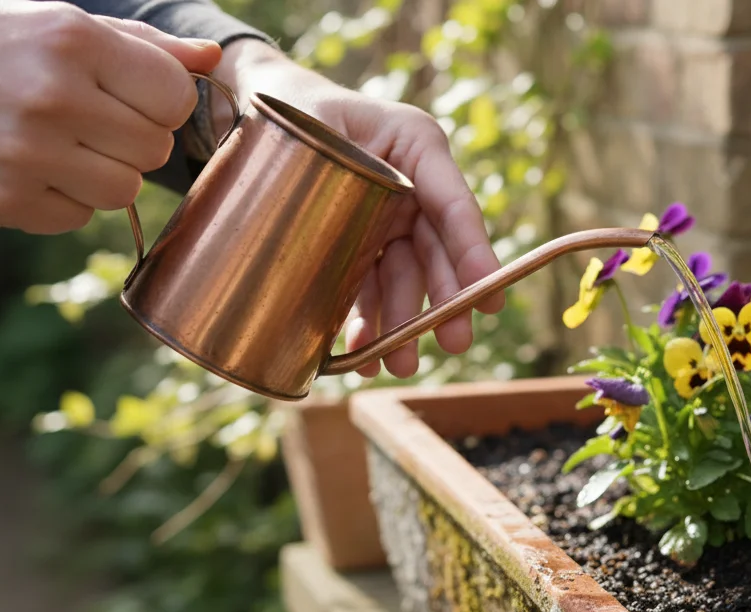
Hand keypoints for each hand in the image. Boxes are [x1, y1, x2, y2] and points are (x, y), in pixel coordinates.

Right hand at [0, 0, 220, 233]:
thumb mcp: (51, 24)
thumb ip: (141, 45)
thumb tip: (212, 60)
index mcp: (73, 39)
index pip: (175, 96)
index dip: (161, 103)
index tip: (132, 99)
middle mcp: (54, 95)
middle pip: (154, 150)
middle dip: (130, 141)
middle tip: (87, 123)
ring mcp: (28, 152)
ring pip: (123, 191)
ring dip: (100, 175)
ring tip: (55, 146)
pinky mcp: (3, 199)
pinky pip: (76, 218)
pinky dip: (59, 201)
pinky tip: (23, 169)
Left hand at [212, 40, 502, 378]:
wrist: (261, 106)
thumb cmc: (292, 106)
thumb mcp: (314, 120)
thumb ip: (340, 163)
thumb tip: (360, 232)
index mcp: (416, 144)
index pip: (454, 204)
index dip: (473, 254)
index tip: (489, 299)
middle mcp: (413, 185)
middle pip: (436, 251)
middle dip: (445, 303)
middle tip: (454, 343)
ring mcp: (389, 218)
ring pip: (404, 279)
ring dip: (404, 325)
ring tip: (400, 366)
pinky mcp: (363, 244)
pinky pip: (370, 288)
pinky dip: (369, 324)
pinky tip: (362, 354)